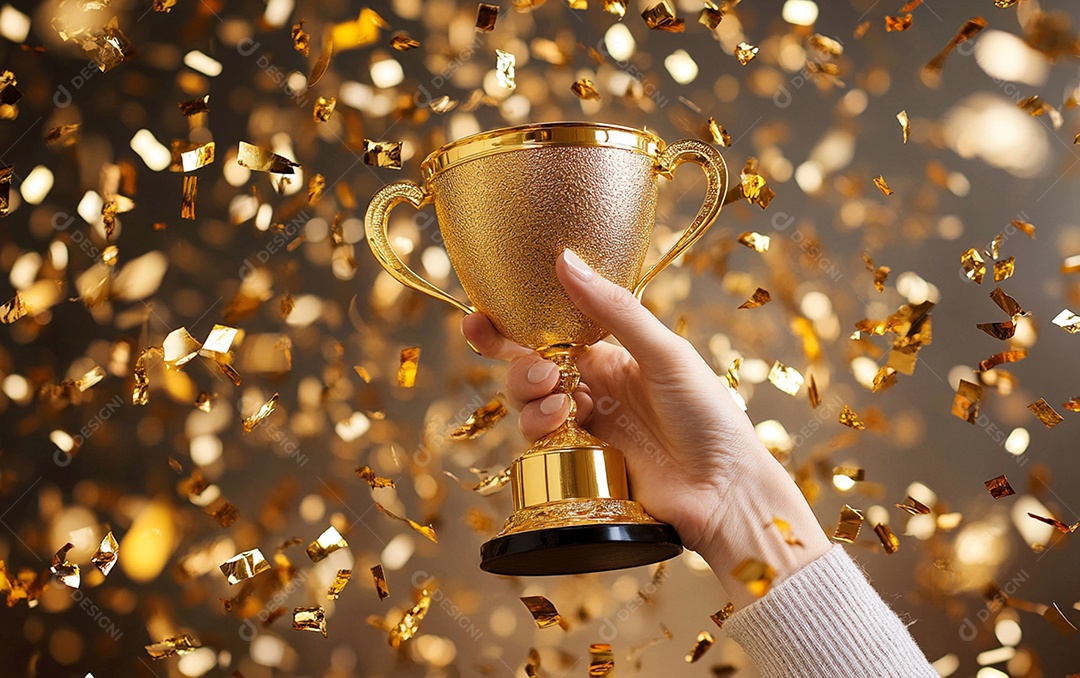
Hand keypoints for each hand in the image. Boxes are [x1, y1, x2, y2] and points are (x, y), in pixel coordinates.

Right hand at [463, 249, 829, 604]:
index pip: (551, 330)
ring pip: (528, 405)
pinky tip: (565, 425)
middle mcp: (593, 387)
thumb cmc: (708, 415)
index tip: (480, 317)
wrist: (723, 490)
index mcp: (613, 354)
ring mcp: (585, 426)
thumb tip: (565, 260)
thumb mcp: (664, 352)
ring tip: (559, 403)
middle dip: (520, 365)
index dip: (510, 324)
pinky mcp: (578, 464)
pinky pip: (539, 442)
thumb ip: (612, 309)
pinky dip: (541, 428)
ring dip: (531, 397)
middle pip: (529, 367)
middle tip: (543, 371)